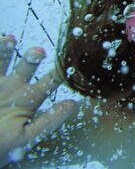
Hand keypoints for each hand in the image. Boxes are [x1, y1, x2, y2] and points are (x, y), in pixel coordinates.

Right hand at [0, 34, 76, 166]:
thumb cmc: (1, 147)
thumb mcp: (25, 138)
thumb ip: (48, 121)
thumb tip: (74, 105)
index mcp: (30, 99)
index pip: (49, 82)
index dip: (59, 72)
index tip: (68, 64)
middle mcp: (14, 86)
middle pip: (26, 66)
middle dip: (32, 58)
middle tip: (39, 52)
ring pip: (2, 60)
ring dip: (5, 49)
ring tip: (10, 39)